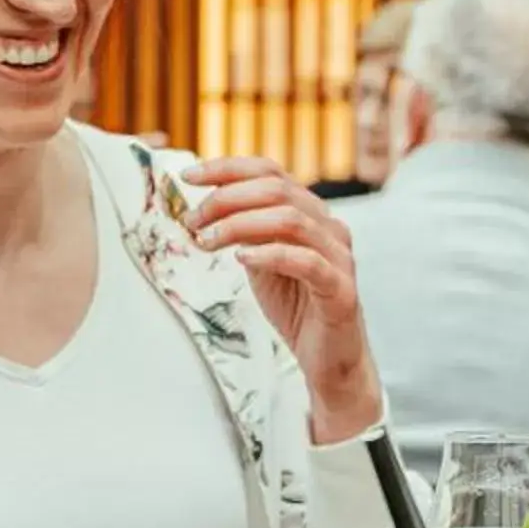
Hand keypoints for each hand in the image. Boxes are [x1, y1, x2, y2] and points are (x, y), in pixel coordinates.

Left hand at [182, 156, 381, 442]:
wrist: (327, 359)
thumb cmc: (295, 307)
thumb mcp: (261, 261)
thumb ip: (245, 232)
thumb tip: (205, 207)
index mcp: (311, 213)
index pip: (270, 171)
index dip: (228, 168)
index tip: (188, 176)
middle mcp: (329, 226)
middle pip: (277, 189)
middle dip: (226, 199)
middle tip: (193, 220)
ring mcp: (339, 256)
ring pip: (291, 220)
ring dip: (239, 225)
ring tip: (206, 241)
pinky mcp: (341, 289)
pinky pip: (307, 262)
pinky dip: (270, 254)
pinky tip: (241, 259)